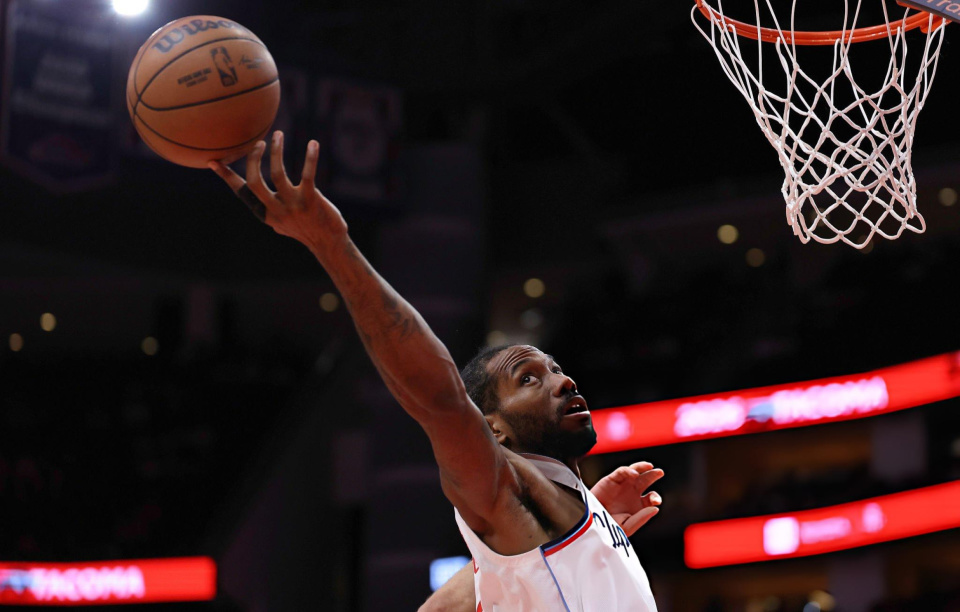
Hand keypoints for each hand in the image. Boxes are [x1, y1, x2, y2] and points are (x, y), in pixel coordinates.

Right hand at [209, 131, 347, 257]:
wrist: (330, 243)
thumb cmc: (307, 228)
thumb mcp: (283, 221)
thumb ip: (271, 207)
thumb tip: (257, 194)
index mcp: (265, 214)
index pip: (242, 193)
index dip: (227, 177)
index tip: (212, 161)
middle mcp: (276, 210)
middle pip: (254, 182)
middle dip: (254, 159)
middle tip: (259, 142)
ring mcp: (293, 206)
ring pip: (277, 174)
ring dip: (276, 151)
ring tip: (278, 134)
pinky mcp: (311, 201)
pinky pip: (308, 175)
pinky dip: (310, 157)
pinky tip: (313, 144)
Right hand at [590, 462, 663, 535]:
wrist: (591, 522)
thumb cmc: (608, 527)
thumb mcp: (627, 527)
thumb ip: (642, 518)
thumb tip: (655, 508)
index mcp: (637, 504)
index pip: (651, 497)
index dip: (656, 497)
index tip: (655, 501)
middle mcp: (631, 493)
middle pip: (646, 480)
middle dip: (653, 475)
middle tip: (660, 472)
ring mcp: (621, 485)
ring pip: (635, 472)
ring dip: (643, 467)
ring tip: (650, 466)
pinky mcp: (611, 480)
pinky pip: (622, 471)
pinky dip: (628, 470)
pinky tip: (634, 474)